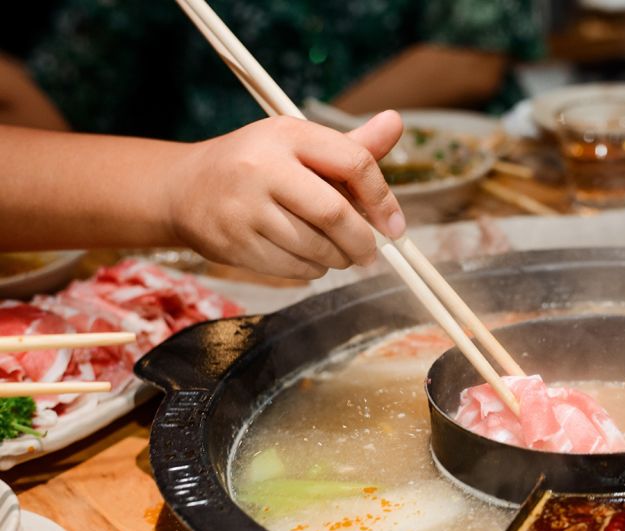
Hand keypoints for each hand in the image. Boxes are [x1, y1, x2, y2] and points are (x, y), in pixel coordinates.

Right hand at [166, 112, 405, 278]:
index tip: (395, 226)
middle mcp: (263, 167)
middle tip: (371, 254)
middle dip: (363, 242)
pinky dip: (313, 269)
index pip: (354, 162)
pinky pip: (293, 268)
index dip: (383, 199)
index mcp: (287, 134)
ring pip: (317, 248)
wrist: (183, 189)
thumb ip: (351, 144)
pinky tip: (309, 258)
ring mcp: (245, 208)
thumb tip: (396, 122)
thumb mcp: (298, 143)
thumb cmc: (256, 165)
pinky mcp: (234, 243)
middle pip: (335, 215)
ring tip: (338, 253)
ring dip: (338, 259)